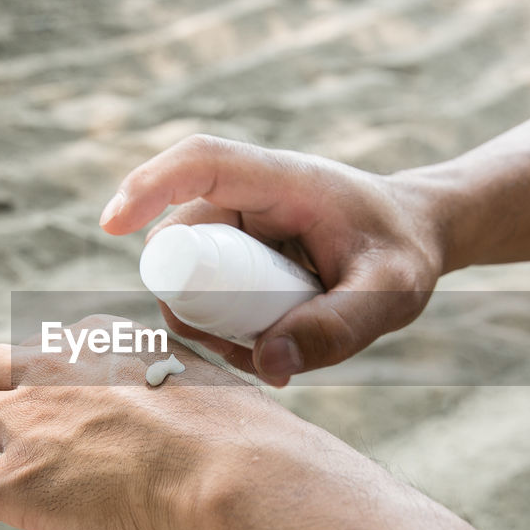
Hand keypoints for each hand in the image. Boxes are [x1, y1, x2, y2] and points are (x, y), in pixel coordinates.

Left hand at [0, 315, 301, 529]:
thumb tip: (191, 426)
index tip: (36, 412)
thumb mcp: (208, 390)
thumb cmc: (245, 446)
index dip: (28, 383)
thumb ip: (181, 396)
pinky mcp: (17, 481)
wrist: (238, 474)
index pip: (40, 349)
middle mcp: (56, 369)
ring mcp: (32, 422)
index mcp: (103, 343)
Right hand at [100, 135, 446, 384]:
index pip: (203, 163)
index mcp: (283, 180)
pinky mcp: (238, 255)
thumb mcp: (391, 293)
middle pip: (182, 236)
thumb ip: (337, 327)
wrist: (418, 237)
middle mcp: (250, 197)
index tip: (111, 224)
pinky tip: (270, 352)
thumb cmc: (406, 253)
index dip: (150, 186)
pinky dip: (222, 328)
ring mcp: (240, 227)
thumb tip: (267, 366)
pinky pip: (205, 291)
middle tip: (234, 347)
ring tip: (270, 354)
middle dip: (188, 296)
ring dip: (208, 320)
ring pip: (189, 272)